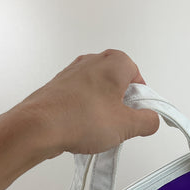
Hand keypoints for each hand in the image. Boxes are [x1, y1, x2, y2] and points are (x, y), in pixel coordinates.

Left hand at [11, 48, 159, 157]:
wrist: (38, 127)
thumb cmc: (81, 119)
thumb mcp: (127, 126)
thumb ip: (148, 122)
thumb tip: (152, 120)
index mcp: (114, 63)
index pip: (138, 77)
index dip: (141, 98)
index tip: (138, 115)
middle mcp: (93, 61)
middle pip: (118, 82)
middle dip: (122, 103)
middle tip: (121, 123)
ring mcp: (73, 72)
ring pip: (99, 90)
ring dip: (104, 108)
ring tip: (100, 128)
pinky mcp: (59, 86)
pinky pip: (81, 97)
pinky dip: (86, 110)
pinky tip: (83, 127)